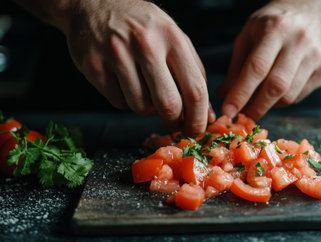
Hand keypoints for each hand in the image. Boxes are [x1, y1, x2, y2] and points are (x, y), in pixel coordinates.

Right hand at [61, 0, 213, 135]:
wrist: (94, 4)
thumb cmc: (143, 25)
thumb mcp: (174, 36)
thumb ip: (194, 72)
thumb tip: (208, 113)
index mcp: (172, 38)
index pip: (195, 89)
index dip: (199, 118)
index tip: (197, 131)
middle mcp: (145, 45)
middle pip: (168, 104)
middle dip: (174, 121)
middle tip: (174, 124)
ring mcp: (117, 55)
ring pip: (141, 107)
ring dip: (147, 108)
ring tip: (145, 90)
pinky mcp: (94, 66)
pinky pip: (118, 102)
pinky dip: (126, 101)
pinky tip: (125, 83)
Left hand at [217, 0, 320, 119]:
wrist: (311, 12)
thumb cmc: (273, 25)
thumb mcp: (248, 35)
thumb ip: (236, 66)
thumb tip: (223, 95)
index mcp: (276, 29)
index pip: (257, 68)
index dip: (241, 93)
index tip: (228, 111)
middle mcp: (299, 42)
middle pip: (276, 86)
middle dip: (255, 107)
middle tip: (241, 118)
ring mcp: (315, 57)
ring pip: (289, 96)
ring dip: (268, 106)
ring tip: (256, 102)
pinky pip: (299, 96)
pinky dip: (282, 101)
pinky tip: (274, 93)